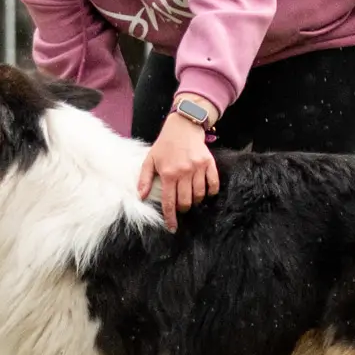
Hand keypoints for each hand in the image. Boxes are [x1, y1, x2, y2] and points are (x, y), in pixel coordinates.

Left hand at [137, 112, 218, 230]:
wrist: (183, 127)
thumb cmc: (164, 145)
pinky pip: (213, 184)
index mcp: (168, 173)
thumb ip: (144, 179)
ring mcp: (198, 168)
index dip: (170, 217)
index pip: (169, 202)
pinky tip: (205, 192)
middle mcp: (183, 172)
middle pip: (185, 201)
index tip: (172, 227)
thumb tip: (141, 197)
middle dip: (182, 209)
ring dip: (195, 201)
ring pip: (199, 195)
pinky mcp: (209, 163)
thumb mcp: (150, 160)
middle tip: (180, 207)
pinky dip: (211, 191)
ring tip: (190, 198)